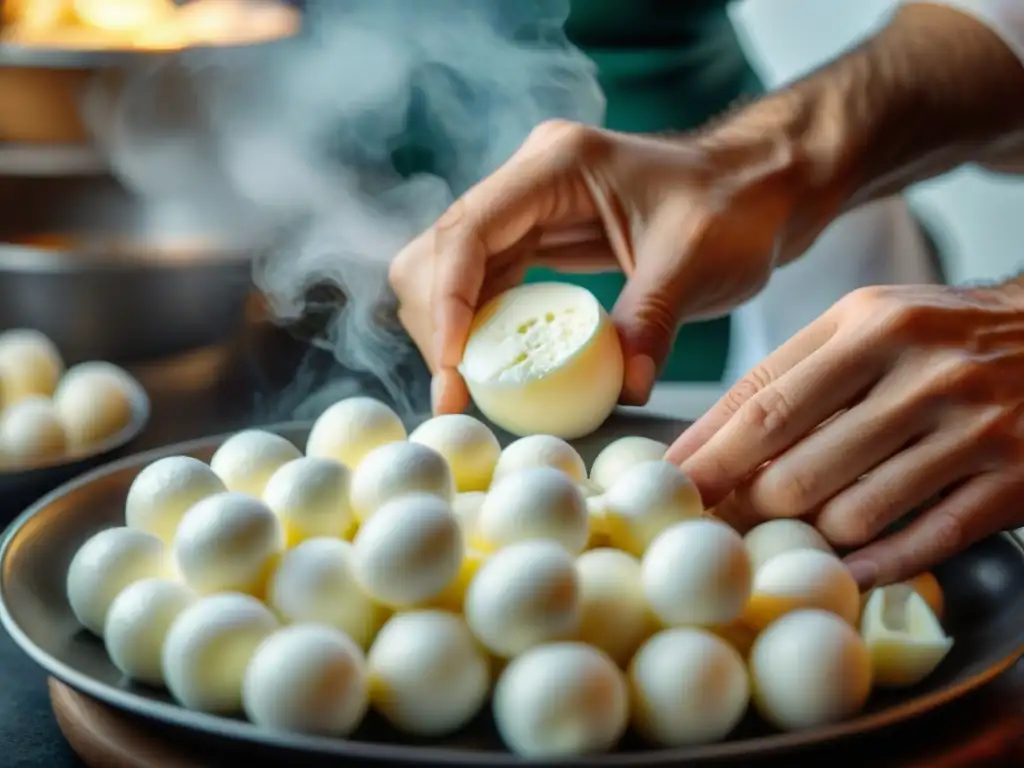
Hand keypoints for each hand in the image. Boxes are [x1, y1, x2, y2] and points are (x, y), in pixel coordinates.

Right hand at [389, 118, 806, 413]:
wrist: (759, 190)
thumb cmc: (737, 208)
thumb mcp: (696, 263)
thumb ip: (651, 322)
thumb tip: (623, 391)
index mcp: (558, 165)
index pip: (469, 229)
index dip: (449, 300)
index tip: (454, 367)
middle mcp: (529, 178)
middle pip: (440, 249)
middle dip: (438, 321)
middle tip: (456, 391)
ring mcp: (528, 207)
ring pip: (451, 269)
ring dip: (452, 329)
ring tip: (469, 389)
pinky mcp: (538, 237)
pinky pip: (486, 284)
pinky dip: (480, 328)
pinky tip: (496, 367)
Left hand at [667, 284, 1023, 587]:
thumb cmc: (936, 335)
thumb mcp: (861, 325)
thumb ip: (783, 375)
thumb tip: (697, 442)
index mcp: (870, 325)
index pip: (764, 406)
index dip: (709, 458)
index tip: (671, 491)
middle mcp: (921, 372)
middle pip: (799, 470)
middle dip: (747, 508)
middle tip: (722, 525)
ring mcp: (973, 428)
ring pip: (855, 514)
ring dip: (809, 538)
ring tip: (789, 537)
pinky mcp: (1013, 478)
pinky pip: (927, 541)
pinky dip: (876, 566)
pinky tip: (845, 573)